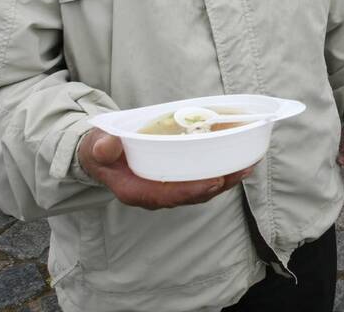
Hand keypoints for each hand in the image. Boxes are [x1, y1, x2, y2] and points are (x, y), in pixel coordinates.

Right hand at [77, 128, 253, 209]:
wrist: (99, 153)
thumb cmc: (100, 149)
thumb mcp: (96, 146)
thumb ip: (101, 147)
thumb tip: (107, 146)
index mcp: (134, 190)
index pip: (166, 196)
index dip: (191, 192)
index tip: (213, 183)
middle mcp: (153, 194)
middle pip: (190, 195)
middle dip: (217, 186)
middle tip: (241, 170)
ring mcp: (165, 189)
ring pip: (199, 190)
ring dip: (224, 180)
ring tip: (247, 166)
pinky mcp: (174, 180)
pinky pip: (199, 180)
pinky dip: (219, 173)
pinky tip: (237, 161)